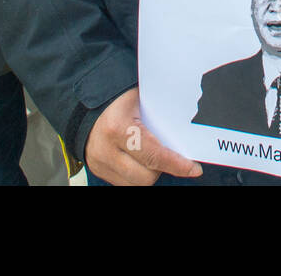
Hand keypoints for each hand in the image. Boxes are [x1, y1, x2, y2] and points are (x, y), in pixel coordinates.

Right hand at [84, 87, 202, 185]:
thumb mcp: (140, 99)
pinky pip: (124, 183)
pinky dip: (136, 174)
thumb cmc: (117, 97)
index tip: (193, 169)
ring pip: (136, 183)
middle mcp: (106, 149)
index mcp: (118, 128)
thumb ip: (161, 116)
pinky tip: (138, 158)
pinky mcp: (97, 170)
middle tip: (169, 154)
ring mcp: (99, 162)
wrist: (86, 102)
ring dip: (149, 173)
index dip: (176, 164)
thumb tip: (188, 132)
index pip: (153, 155)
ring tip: (150, 154)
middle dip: (162, 168)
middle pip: (145, 176)